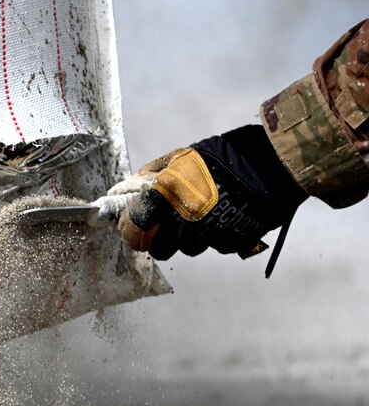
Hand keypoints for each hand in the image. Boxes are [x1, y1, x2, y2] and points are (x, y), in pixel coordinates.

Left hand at [115, 125, 308, 261]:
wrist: (274, 165)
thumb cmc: (224, 156)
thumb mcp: (182, 156)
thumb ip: (153, 173)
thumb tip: (131, 186)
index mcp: (165, 197)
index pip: (132, 228)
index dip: (130, 228)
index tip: (134, 223)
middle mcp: (183, 221)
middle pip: (158, 249)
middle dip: (160, 238)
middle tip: (168, 222)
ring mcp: (208, 235)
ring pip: (188, 249)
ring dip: (190, 237)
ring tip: (202, 214)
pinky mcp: (232, 242)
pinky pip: (215, 246)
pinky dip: (215, 235)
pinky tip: (223, 216)